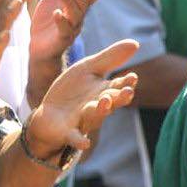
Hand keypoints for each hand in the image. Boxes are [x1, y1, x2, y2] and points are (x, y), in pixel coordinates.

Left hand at [25, 40, 139, 157]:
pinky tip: (84, 143)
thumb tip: (136, 43)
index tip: (132, 76)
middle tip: (127, 91)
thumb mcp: (89, 69)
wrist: (49, 112)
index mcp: (104, 91)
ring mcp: (84, 120)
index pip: (119, 86)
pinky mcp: (68, 131)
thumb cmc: (72, 90)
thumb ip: (110, 58)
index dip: (126, 82)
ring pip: (95, 116)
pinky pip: (75, 137)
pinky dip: (80, 140)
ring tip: (106, 101)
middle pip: (111, 102)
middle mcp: (97, 107)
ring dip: (101, 110)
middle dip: (119, 98)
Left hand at [29, 0, 100, 63]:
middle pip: (82, 3)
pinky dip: (61, 21)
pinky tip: (57, 13)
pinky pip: (64, 30)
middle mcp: (77, 18)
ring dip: (69, 3)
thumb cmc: (47, 22)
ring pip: (75, 15)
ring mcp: (71, 29)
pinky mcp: (61, 40)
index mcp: (76, 7)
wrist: (38, 47)